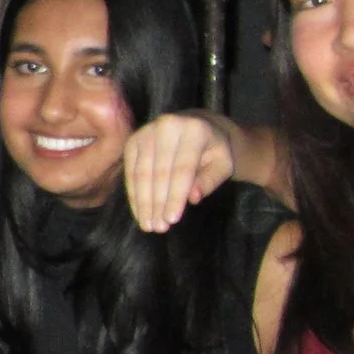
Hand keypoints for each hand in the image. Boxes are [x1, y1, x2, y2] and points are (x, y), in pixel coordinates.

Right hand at [123, 111, 233, 233]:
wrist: (198, 127)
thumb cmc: (214, 151)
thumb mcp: (222, 165)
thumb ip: (210, 181)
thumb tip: (193, 198)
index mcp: (195, 129)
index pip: (183, 168)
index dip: (176, 196)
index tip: (172, 220)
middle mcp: (167, 125)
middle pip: (160, 172)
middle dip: (158, 203)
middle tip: (159, 228)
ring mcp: (146, 131)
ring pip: (141, 173)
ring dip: (143, 202)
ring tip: (148, 224)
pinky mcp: (133, 140)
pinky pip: (130, 171)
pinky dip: (134, 194)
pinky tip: (139, 212)